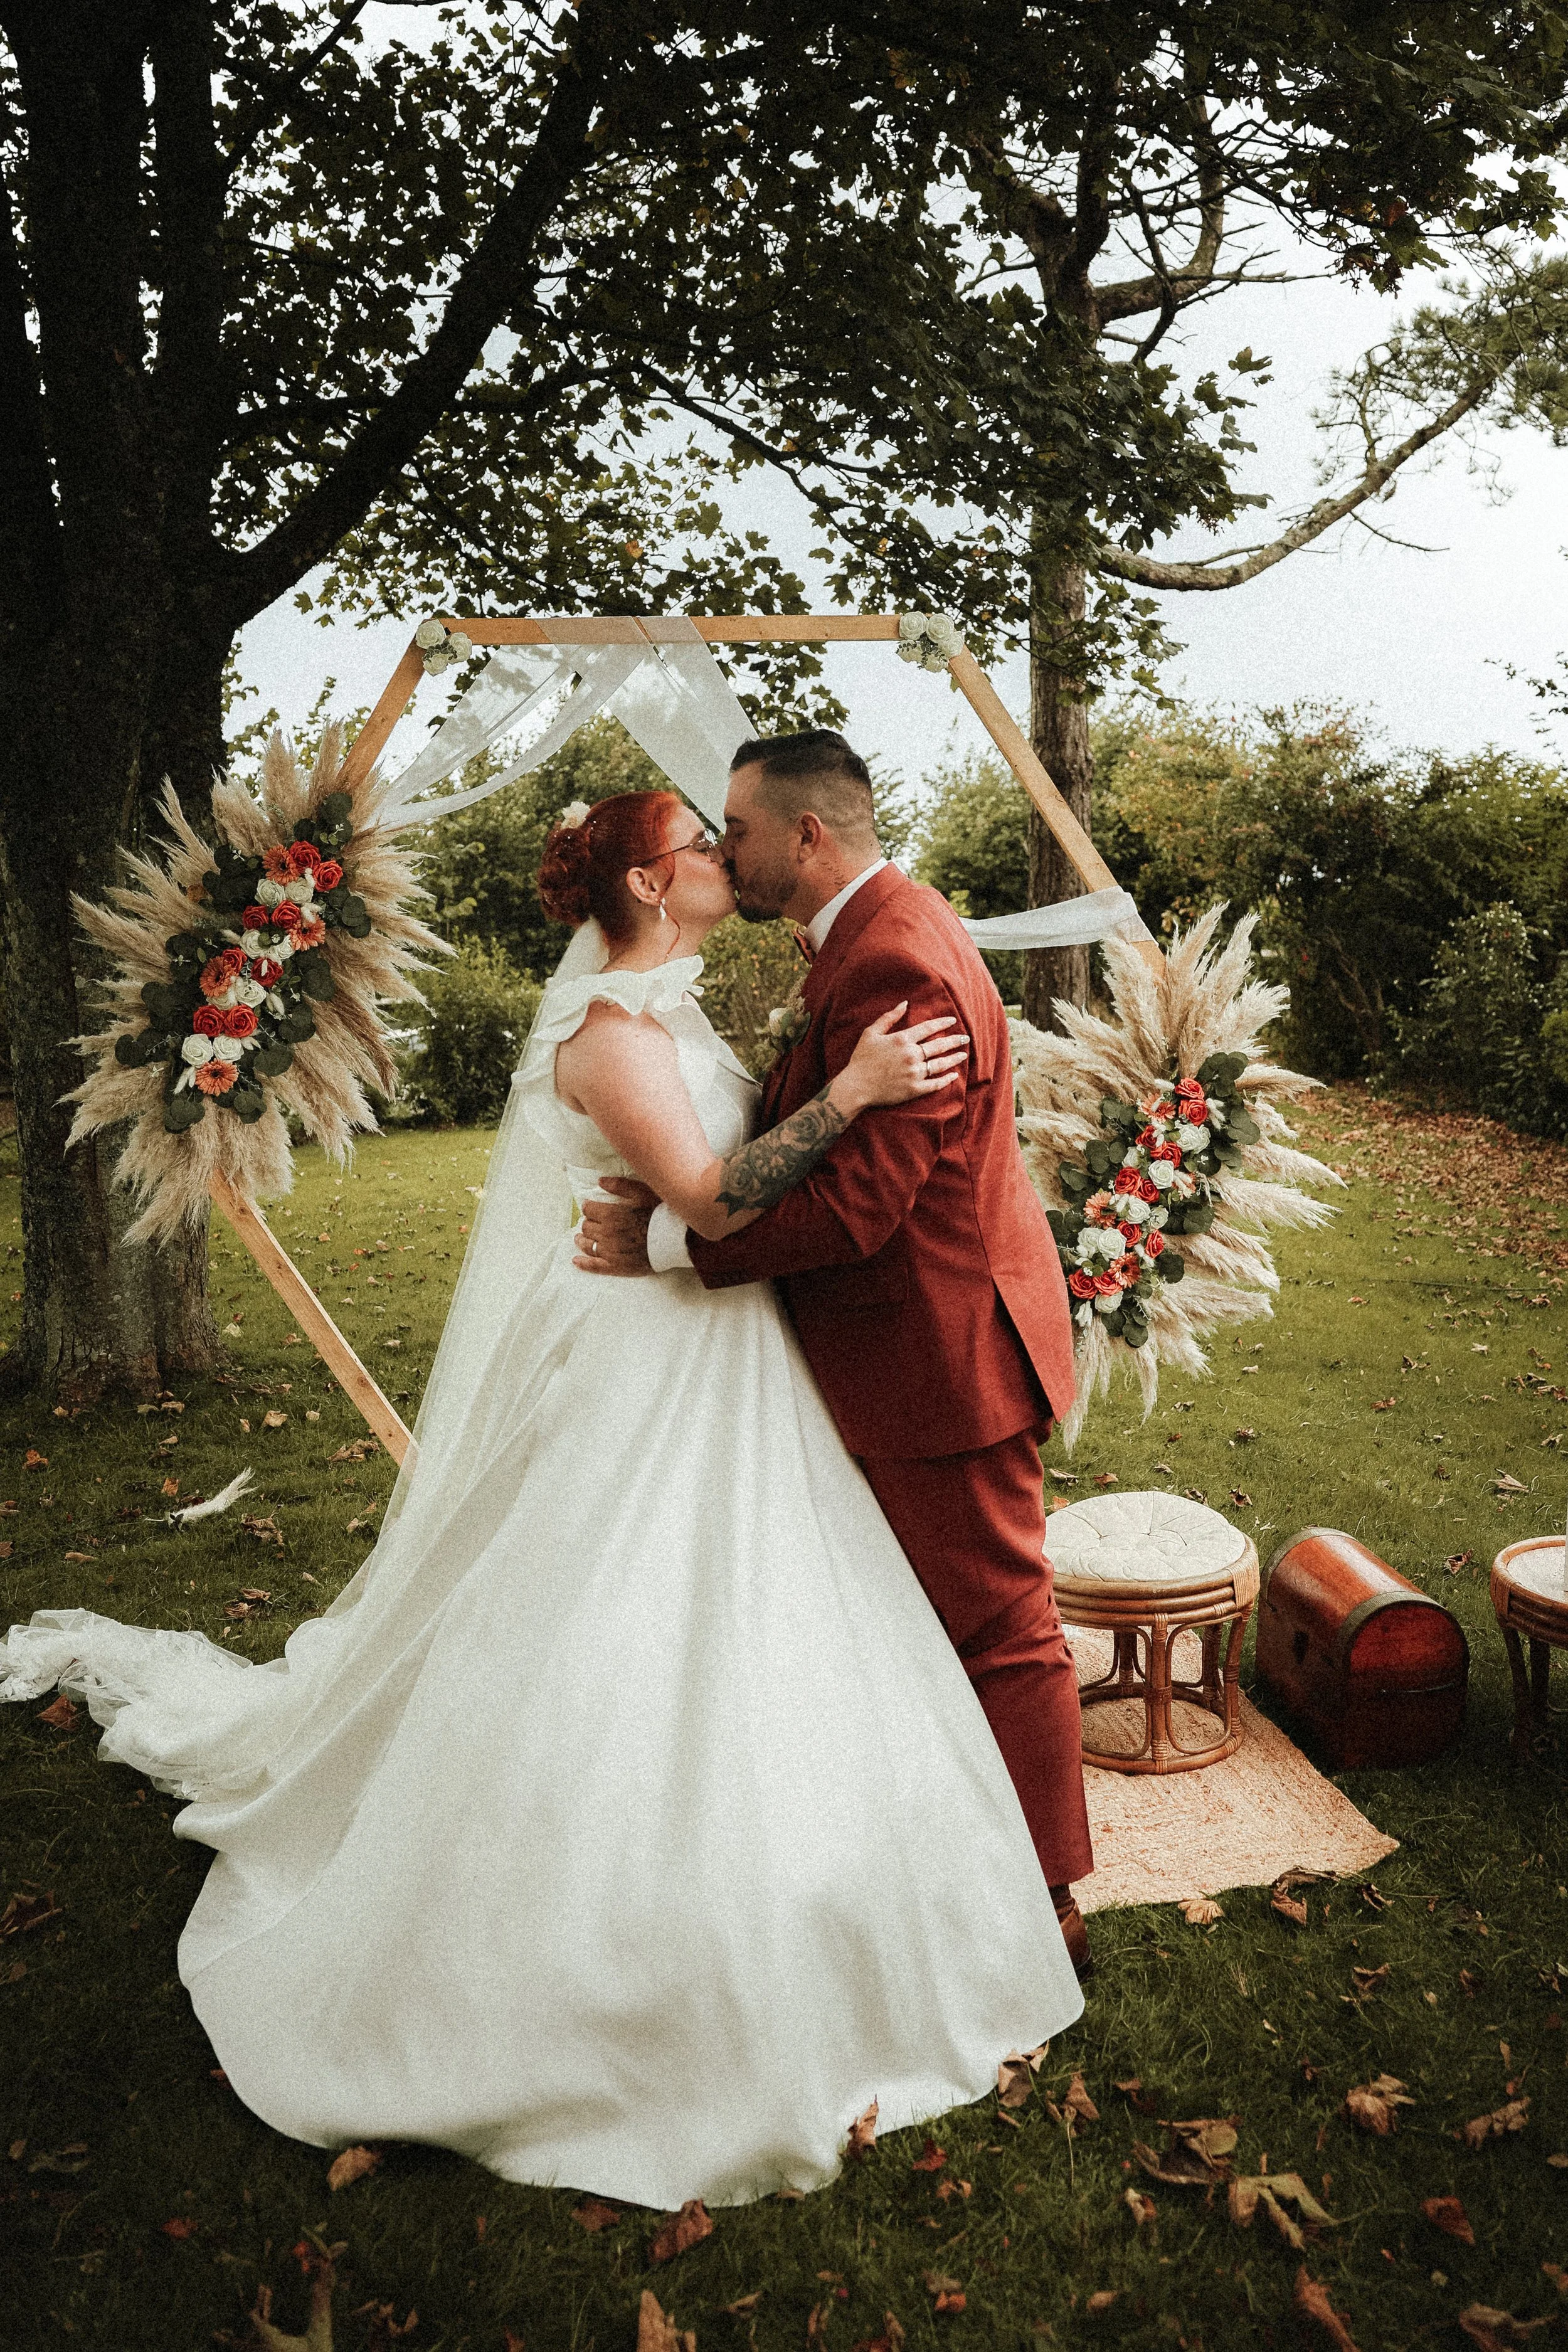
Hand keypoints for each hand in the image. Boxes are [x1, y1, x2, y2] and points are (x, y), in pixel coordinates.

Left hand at [575, 1176, 657, 1275]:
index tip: (592, 1207)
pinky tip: (576, 1261)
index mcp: (611, 1215)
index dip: (590, 1207)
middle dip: (588, 1222)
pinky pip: (595, 1266)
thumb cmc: (661, 1213)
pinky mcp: (617, 1267)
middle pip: (587, 1227)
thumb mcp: (641, 1192)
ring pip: (587, 1245)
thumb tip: (600, 1181)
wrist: (676, 1239)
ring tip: (580, 1237)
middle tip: (592, 1221)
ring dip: (582, 1240)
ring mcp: (611, 1252)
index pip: (589, 1209)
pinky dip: (583, 1263)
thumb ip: (619, 1185)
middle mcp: (607, 1234)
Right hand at [842, 1003, 968, 1109]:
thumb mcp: (871, 1033)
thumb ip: (889, 1017)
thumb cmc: (861, 1059)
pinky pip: (935, 1084)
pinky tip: (954, 1075)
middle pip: (939, 1045)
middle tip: (965, 1038)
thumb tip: (905, 1003)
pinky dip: (946, 1080)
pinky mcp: (914, 1089)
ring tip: (963, 1054)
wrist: (856, 1086)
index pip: (929, 1028)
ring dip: (954, 1058)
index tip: (953, 1020)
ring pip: (940, 1064)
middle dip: (954, 1040)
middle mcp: (912, 1055)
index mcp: (902, 1039)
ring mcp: (914, 1073)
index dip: (942, 1023)